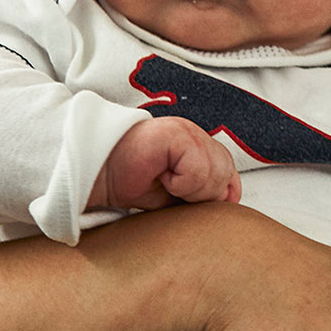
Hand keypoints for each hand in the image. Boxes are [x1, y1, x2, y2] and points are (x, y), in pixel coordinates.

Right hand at [90, 117, 240, 210]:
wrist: (99, 175)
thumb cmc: (133, 182)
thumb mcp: (177, 194)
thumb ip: (204, 191)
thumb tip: (230, 199)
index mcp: (200, 146)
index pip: (231, 174)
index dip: (220, 194)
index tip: (190, 199)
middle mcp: (197, 134)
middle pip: (226, 175)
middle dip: (202, 194)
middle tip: (173, 191)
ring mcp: (189, 131)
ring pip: (215, 174)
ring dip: (189, 190)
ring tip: (165, 182)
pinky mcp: (177, 134)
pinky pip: (197, 171)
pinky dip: (180, 183)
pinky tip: (161, 176)